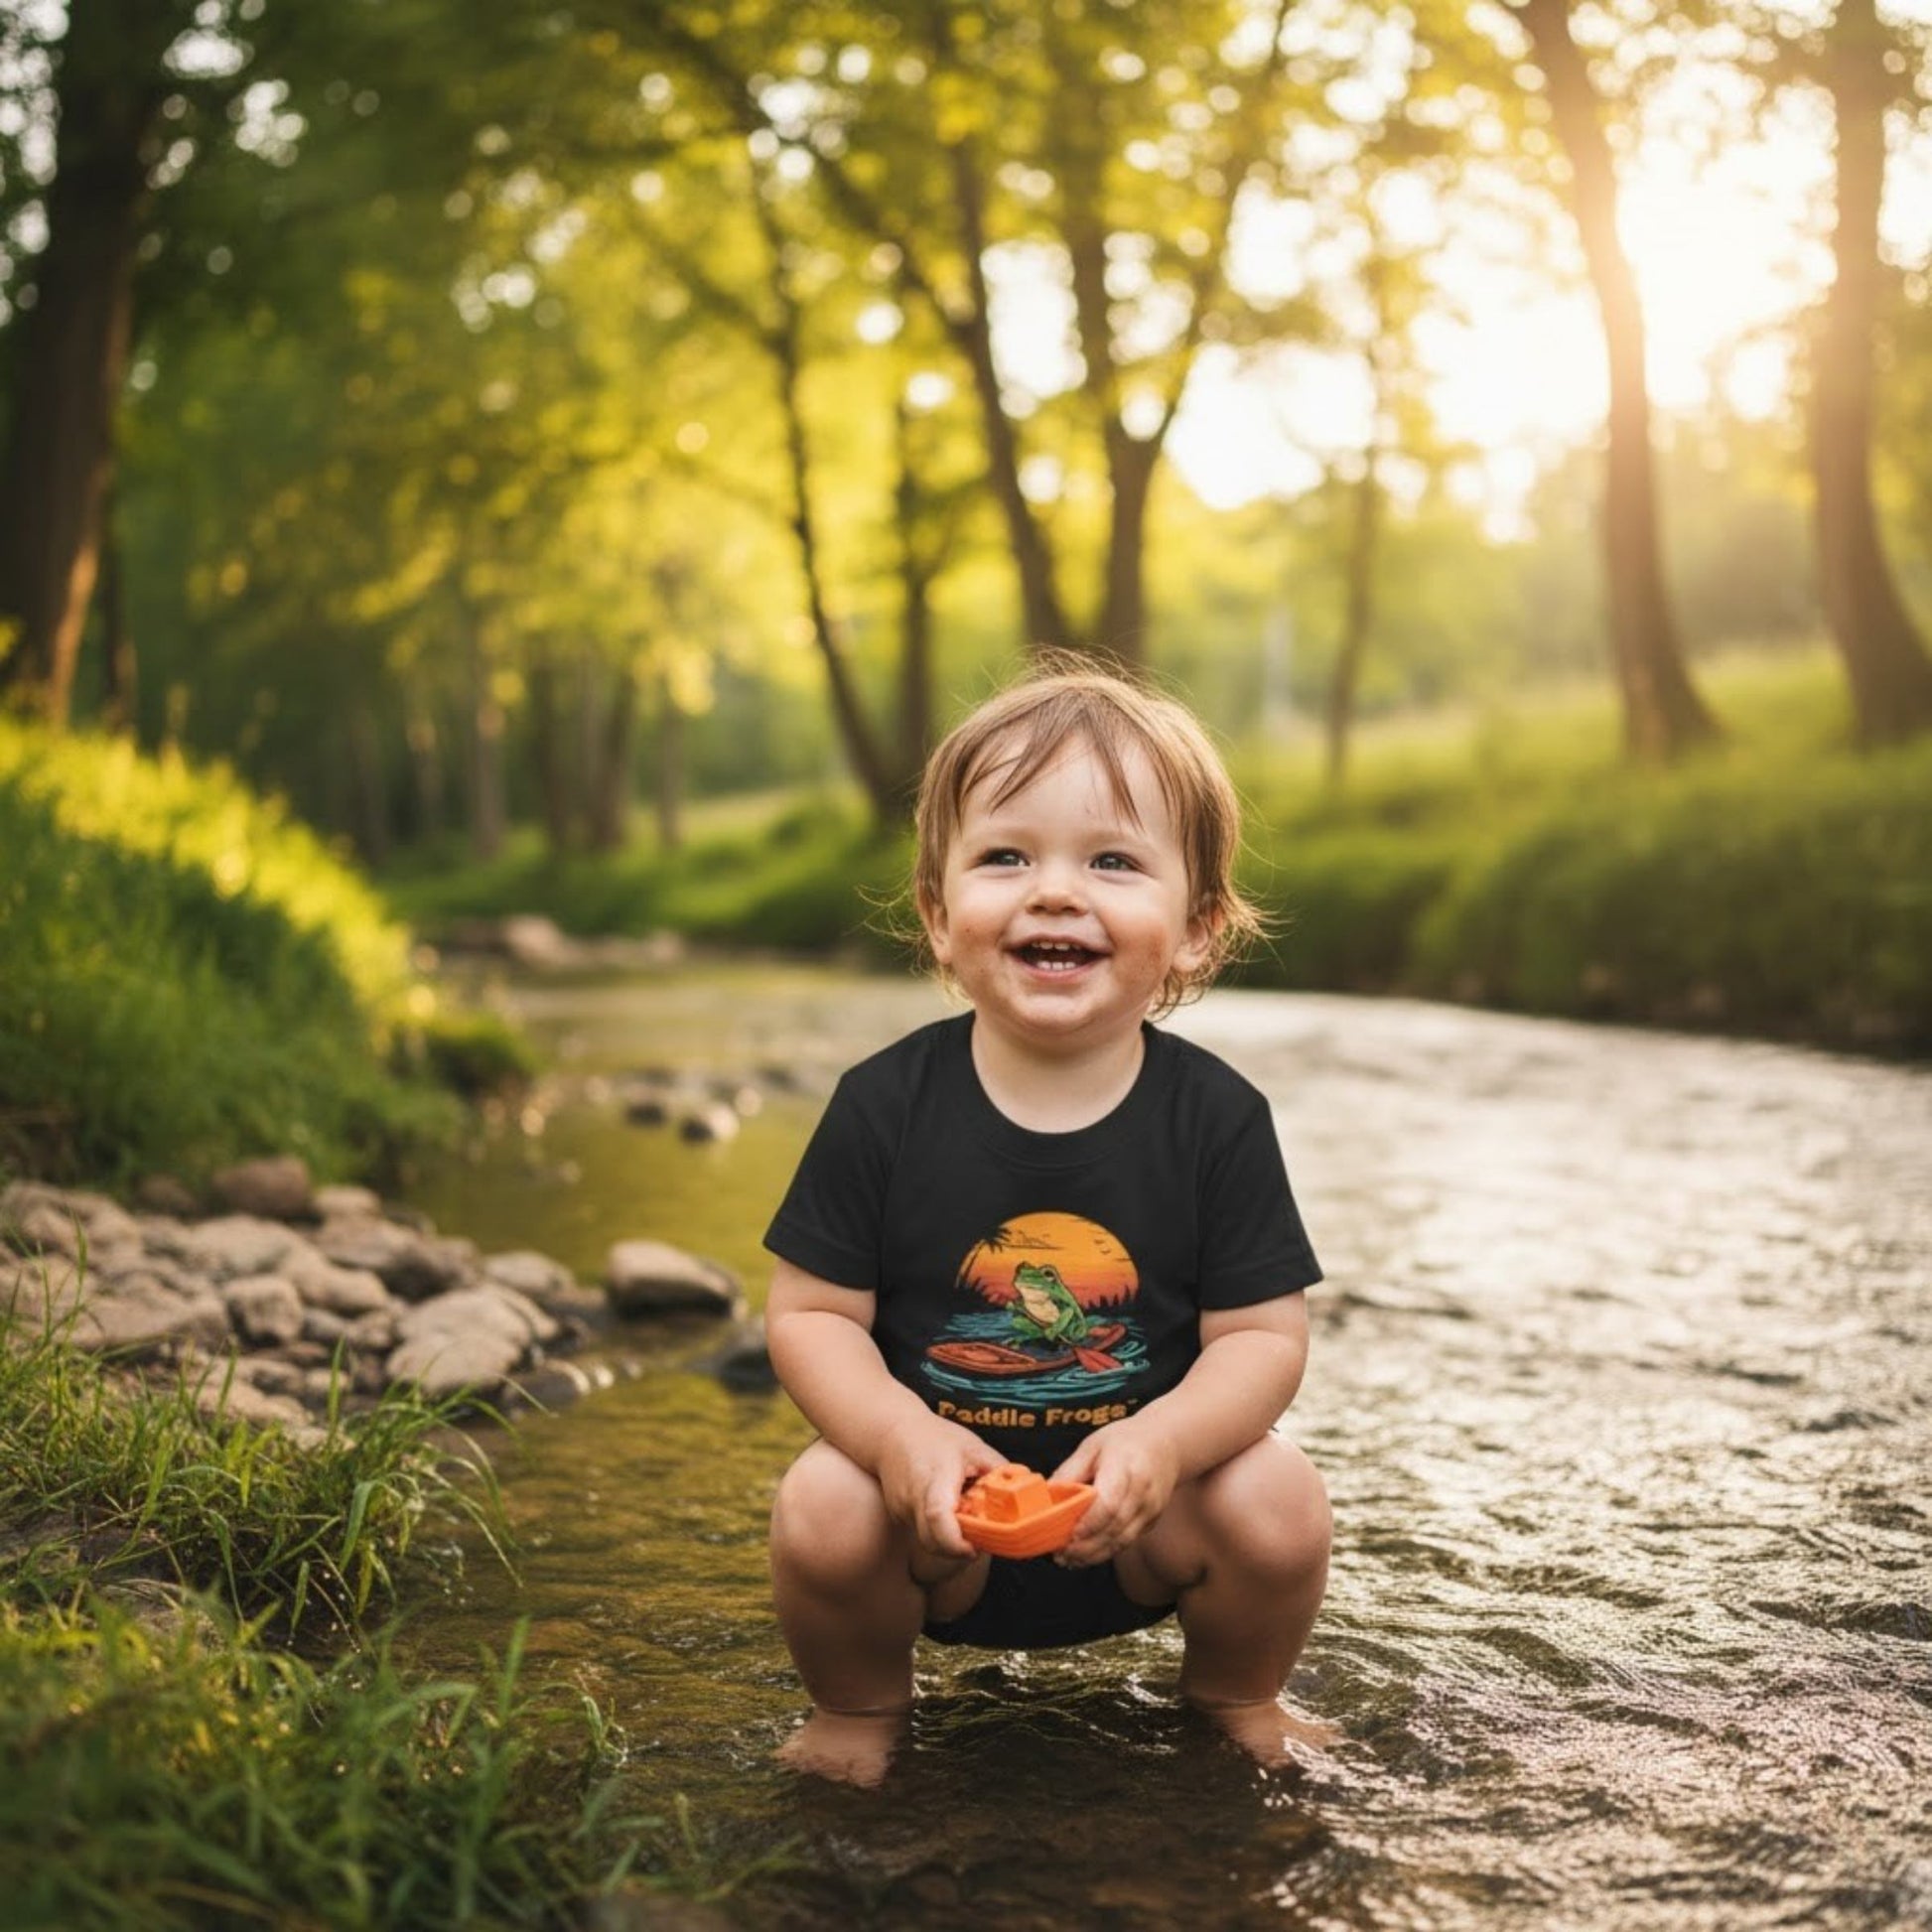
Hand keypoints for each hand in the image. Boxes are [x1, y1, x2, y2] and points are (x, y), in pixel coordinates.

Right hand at [874, 1416, 1005, 1559]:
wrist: (891, 1431)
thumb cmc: (933, 1436)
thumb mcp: (973, 1446)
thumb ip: (999, 1469)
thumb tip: (1026, 1489)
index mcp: (934, 1478)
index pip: (938, 1516)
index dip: (957, 1541)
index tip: (976, 1547)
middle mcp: (912, 1498)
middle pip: (933, 1541)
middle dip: (959, 1549)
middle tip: (979, 1539)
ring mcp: (902, 1510)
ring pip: (927, 1541)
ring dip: (950, 1541)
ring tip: (965, 1521)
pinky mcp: (899, 1515)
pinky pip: (922, 1532)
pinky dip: (939, 1532)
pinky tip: (949, 1512)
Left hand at [1050, 1416, 1180, 1566]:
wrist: (1166, 1443)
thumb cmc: (1125, 1441)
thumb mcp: (1093, 1446)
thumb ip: (1070, 1471)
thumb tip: (1046, 1495)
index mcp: (1127, 1467)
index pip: (1109, 1503)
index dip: (1088, 1523)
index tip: (1067, 1535)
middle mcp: (1142, 1492)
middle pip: (1115, 1527)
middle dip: (1086, 1546)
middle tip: (1059, 1554)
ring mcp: (1151, 1509)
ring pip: (1122, 1541)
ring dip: (1094, 1555)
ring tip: (1068, 1560)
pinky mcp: (1152, 1521)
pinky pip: (1128, 1541)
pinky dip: (1105, 1551)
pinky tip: (1085, 1555)